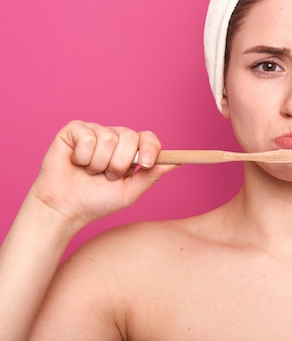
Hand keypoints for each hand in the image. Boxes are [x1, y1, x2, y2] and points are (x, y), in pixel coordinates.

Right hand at [27, 120, 176, 228]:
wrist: (66, 209)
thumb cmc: (97, 201)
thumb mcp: (131, 191)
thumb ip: (152, 175)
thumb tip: (177, 162)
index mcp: (131, 150)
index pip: (149, 138)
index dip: (150, 148)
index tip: (145, 165)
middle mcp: (115, 137)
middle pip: (130, 136)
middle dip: (120, 163)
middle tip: (108, 176)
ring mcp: (95, 131)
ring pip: (108, 138)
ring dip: (100, 163)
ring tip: (91, 172)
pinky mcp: (74, 130)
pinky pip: (87, 137)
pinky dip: (83, 157)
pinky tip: (76, 163)